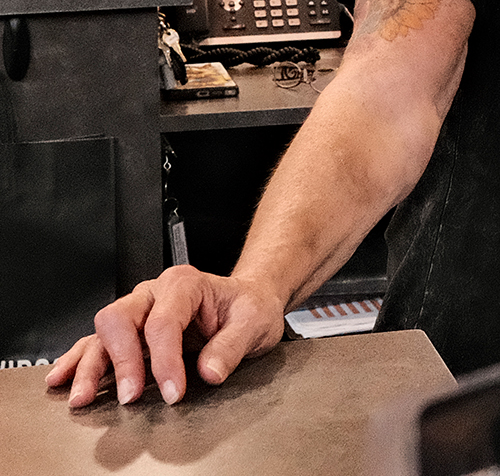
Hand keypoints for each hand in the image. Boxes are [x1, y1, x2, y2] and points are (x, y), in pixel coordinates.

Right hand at [45, 265, 284, 407]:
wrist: (249, 299)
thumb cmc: (249, 306)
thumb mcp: (255, 321)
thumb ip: (232, 345)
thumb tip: (209, 371)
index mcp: (185, 284)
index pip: (163, 323)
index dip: (165, 360)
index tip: (174, 391)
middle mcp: (155, 293)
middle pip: (120, 319)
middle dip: (121, 361)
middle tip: (131, 395)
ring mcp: (139, 310)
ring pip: (102, 332)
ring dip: (90, 366)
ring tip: (83, 396)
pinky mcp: (132, 329)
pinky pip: (97, 341)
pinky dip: (78, 360)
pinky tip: (63, 378)